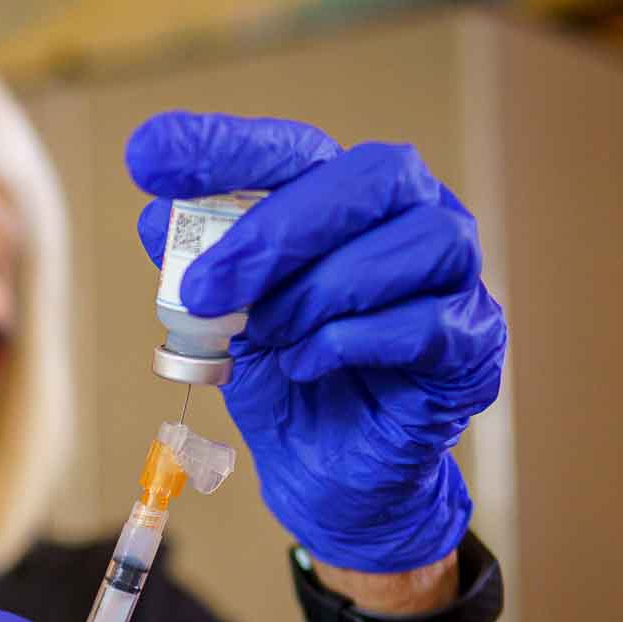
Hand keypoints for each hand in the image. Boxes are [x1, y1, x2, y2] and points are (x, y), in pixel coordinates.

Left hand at [129, 112, 506, 572]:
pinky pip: (428, 321)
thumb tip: (155, 221)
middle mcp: (410, 217)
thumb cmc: (286, 376)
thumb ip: (194, 269)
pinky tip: (306, 363)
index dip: (224, 146)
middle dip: (276, 229)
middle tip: (205, 287)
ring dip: (318, 291)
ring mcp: (454, 276)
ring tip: (268, 335)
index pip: (294, 149)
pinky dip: (351, 341)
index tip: (148, 155)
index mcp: (343, 197)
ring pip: (415, 241)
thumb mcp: (221, 321)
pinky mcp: (474, 342)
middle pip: (371, 177)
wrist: (330, 475)